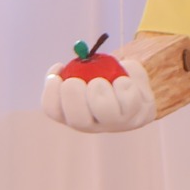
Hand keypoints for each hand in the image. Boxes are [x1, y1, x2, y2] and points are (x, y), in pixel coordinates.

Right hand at [41, 55, 156, 131]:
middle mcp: (93, 125)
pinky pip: (129, 99)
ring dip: (100, 89)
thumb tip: (66, 63)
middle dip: (73, 96)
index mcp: (73, 115)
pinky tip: (124, 80)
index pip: (53, 111)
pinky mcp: (139, 117)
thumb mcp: (87, 73)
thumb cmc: (105, 78)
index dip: (50, 93)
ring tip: (102, 80)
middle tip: (74, 80)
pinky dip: (125, 83)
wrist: (137, 89)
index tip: (56, 76)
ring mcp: (117, 123)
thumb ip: (74, 68)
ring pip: (104, 110)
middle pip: (78, 120)